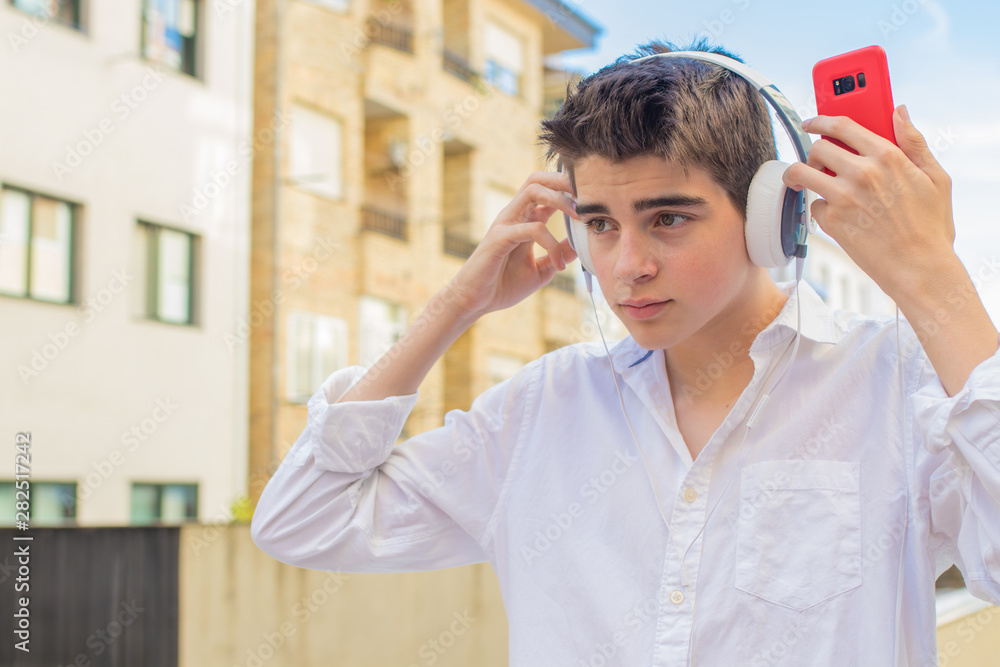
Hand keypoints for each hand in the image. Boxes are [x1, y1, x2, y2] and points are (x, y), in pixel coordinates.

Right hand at [448, 171, 577, 318]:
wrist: (474, 302)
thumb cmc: (503, 285)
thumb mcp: (540, 270)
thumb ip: (558, 255)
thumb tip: (579, 246)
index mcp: (524, 220)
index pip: (547, 191)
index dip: (569, 190)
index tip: (592, 201)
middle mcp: (514, 216)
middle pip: (538, 179)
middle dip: (564, 181)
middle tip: (587, 195)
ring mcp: (505, 224)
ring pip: (532, 191)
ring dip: (559, 199)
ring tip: (579, 216)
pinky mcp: (499, 238)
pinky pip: (530, 228)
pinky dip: (550, 242)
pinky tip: (559, 263)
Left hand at [782, 105, 956, 294]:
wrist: (919, 268)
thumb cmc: (930, 225)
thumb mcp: (935, 177)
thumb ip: (915, 142)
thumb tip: (899, 112)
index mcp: (888, 156)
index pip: (843, 126)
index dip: (821, 121)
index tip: (811, 123)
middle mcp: (862, 172)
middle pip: (817, 148)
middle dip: (814, 153)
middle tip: (818, 163)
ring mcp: (843, 197)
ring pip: (801, 173)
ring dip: (799, 175)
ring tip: (805, 182)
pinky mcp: (831, 221)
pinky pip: (813, 205)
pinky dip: (820, 208)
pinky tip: (836, 215)